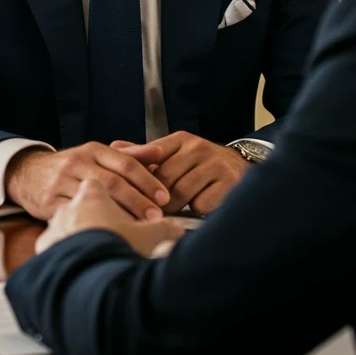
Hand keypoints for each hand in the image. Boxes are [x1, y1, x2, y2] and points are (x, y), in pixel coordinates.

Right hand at [4, 142, 170, 221]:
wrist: (27, 174)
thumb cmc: (72, 167)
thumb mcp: (96, 155)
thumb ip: (128, 155)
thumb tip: (159, 151)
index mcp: (92, 150)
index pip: (126, 163)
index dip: (147, 180)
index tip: (165, 197)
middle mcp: (77, 163)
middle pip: (113, 183)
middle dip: (138, 201)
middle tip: (158, 217)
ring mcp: (62, 183)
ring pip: (96, 201)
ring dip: (121, 216)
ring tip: (141, 229)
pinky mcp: (50, 203)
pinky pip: (78, 216)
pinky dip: (97, 226)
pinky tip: (112, 234)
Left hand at [112, 131, 248, 215]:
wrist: (241, 166)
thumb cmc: (199, 164)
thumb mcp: (175, 152)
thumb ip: (146, 153)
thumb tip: (114, 147)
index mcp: (181, 140)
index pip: (151, 157)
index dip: (140, 178)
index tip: (132, 193)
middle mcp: (198, 148)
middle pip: (164, 178)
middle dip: (155, 197)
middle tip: (148, 211)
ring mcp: (215, 165)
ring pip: (181, 193)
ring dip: (173, 207)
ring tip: (168, 214)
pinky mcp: (229, 183)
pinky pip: (201, 204)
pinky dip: (195, 211)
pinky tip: (195, 210)